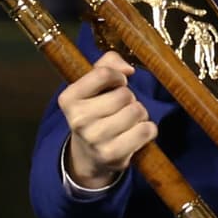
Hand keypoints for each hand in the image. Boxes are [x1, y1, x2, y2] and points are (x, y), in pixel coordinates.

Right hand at [58, 51, 156, 188]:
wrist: (89, 155)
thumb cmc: (96, 112)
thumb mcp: (94, 84)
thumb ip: (109, 63)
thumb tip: (128, 69)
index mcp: (69, 98)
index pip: (103, 74)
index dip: (118, 77)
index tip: (118, 84)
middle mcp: (78, 119)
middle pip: (124, 95)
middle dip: (130, 99)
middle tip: (121, 108)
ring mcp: (94, 138)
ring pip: (137, 111)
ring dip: (140, 114)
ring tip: (127, 121)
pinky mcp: (112, 154)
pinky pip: (146, 130)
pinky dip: (148, 129)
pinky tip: (135, 133)